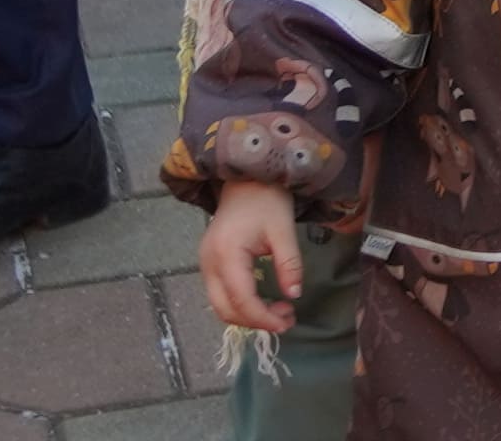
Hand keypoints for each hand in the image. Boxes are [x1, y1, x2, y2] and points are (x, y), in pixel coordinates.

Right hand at [197, 182, 302, 333]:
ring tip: (279, 312)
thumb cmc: (266, 200)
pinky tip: (263, 301)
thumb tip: (294, 295)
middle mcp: (208, 263)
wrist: (246, 179)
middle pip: (225, 309)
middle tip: (286, 320)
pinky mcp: (209, 263)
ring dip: (248, 315)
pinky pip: (220, 294)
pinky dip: (240, 304)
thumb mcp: (284, 230)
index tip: (287, 322)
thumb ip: (289, 263)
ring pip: (220, 305)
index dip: (264, 318)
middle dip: (255, 321)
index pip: (242, 300)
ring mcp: (205, 264)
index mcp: (226, 254)